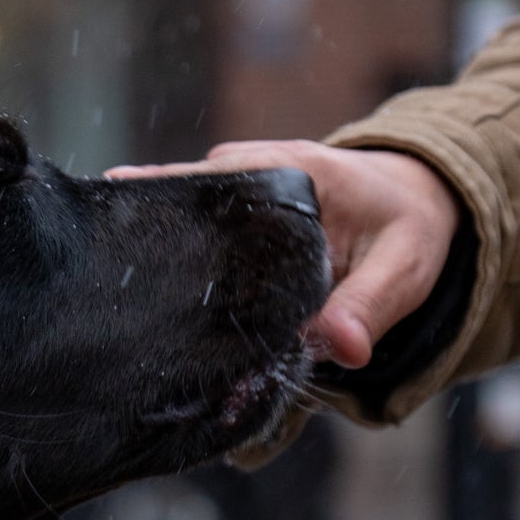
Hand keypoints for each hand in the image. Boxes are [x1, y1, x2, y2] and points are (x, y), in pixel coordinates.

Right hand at [106, 141, 461, 368]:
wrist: (408, 202)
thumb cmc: (408, 228)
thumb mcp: (404, 268)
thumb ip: (371, 306)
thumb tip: (341, 349)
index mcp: (283, 169)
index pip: (207, 188)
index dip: (165, 221)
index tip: (133, 263)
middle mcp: (241, 170)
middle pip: (174, 207)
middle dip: (145, 250)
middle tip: (111, 302)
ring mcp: (224, 192)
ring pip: (171, 225)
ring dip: (151, 262)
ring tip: (111, 307)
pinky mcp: (220, 220)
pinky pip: (183, 238)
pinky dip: (166, 268)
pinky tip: (137, 305)